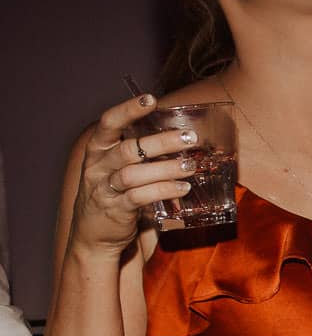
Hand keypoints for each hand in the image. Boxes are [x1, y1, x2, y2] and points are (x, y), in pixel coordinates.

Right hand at [70, 93, 199, 254]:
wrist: (94, 236)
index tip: (150, 99)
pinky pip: (140, 197)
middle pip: (129, 149)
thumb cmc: (115, 195)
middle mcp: (97, 167)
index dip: (128, 110)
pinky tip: (183, 188)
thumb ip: (143, 156)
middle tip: (190, 137)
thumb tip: (184, 140)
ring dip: (166, 168)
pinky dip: (163, 191)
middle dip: (161, 141)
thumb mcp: (120, 170)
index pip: (109, 123)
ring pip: (134, 173)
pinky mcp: (115, 210)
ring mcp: (104, 189)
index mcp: (98, 150)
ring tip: (191, 165)